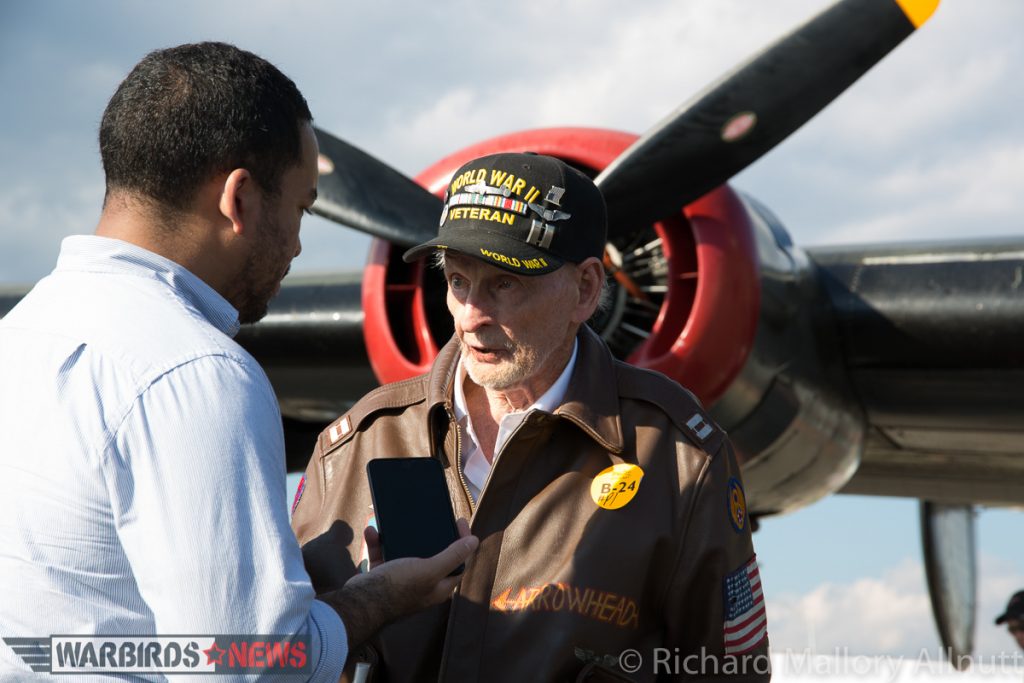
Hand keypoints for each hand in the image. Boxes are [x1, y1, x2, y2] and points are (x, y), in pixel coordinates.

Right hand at [324, 519, 477, 648]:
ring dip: (399, 536)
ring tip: (397, 519)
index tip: (459, 520)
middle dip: (430, 536)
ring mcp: (402, 581)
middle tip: (431, 516)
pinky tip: (373, 532)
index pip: (458, 563)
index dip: (463, 542)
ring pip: (405, 553)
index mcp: (439, 587)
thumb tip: (474, 542)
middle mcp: (422, 585)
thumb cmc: (397, 588)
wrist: (360, 603)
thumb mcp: (429, 569)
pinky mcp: (382, 577)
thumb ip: (452, 557)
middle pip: (432, 556)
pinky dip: (378, 543)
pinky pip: (383, 555)